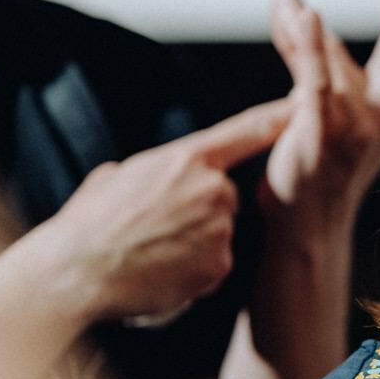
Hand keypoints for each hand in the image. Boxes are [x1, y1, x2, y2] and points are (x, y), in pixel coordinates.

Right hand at [42, 99, 290, 321]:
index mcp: (186, 159)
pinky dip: (193, 273)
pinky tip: (162, 272)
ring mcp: (220, 228)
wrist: (76, 270)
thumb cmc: (89, 224)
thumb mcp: (116, 177)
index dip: (278, 118)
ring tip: (153, 251)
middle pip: (224, 197)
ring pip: (219, 234)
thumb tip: (142, 175)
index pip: (245, 132)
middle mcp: (212, 189)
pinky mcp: (220, 265)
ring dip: (195, 245)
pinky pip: (215, 267)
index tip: (303, 105)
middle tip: (157, 227)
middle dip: (199, 212)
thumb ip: (150, 170)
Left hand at [262, 0, 379, 229]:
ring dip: (308, 30)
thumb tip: (289, 0)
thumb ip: (305, 52)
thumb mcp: (321, 103)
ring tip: (287, 1)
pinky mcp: (321, 136)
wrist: (308, 224)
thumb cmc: (318, 164)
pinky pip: (315, 83)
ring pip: (336, 61)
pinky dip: (308, 48)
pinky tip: (301, 15)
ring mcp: (356, 126)